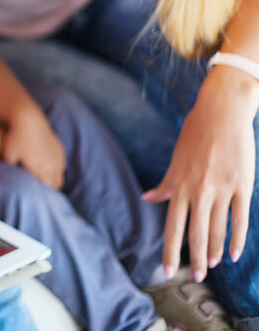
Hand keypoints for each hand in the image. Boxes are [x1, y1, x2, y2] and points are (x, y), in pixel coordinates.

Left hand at [1, 105, 64, 188]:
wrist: (28, 118)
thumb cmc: (14, 138)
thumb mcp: (7, 156)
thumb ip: (9, 171)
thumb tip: (7, 182)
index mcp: (41, 170)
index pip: (46, 191)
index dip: (41, 195)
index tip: (35, 197)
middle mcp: (52, 165)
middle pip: (55, 185)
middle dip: (48, 190)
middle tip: (40, 193)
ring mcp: (58, 157)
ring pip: (59, 176)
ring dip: (53, 180)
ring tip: (44, 183)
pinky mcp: (60, 149)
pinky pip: (61, 166)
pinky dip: (56, 170)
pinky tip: (47, 170)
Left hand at [143, 69, 255, 282]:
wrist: (221, 112)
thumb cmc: (195, 134)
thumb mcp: (175, 160)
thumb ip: (164, 184)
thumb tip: (147, 199)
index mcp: (179, 185)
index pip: (172, 225)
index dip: (169, 250)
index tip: (166, 270)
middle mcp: (199, 190)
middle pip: (196, 232)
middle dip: (195, 258)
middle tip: (196, 278)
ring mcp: (222, 189)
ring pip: (218, 228)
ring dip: (216, 250)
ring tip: (213, 265)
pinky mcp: (242, 185)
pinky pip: (240, 218)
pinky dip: (239, 238)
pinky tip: (236, 253)